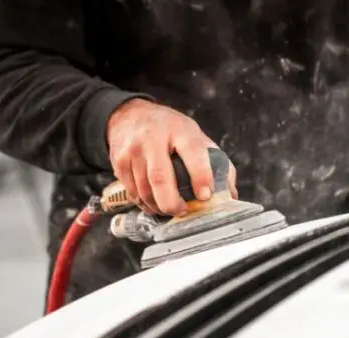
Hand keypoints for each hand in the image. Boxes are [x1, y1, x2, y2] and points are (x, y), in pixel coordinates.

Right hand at [107, 98, 237, 214]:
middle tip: (182, 211)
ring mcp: (133, 150)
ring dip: (158, 206)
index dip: (201, 177)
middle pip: (160, 177)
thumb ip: (216, 162)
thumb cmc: (169, 129)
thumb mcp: (195, 136)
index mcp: (180, 131)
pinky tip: (154, 203)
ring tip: (169, 209)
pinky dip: (145, 203)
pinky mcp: (119, 162)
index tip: (205, 195)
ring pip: (144, 189)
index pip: (193, 153)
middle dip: (172, 202)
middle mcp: (154, 138)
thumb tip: (229, 194)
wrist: (129, 115)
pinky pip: (133, 191)